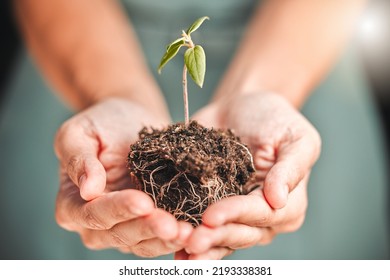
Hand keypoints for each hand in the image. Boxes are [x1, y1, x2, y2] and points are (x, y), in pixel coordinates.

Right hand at [54, 97, 192, 256]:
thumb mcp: (80, 132)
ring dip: (165, 239)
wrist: (130, 121)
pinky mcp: (148, 224)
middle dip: (147, 229)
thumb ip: (78, 158)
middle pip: (119, 233)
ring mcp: (124, 226)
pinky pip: (160, 237)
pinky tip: (194, 230)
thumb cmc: (102, 123)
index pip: (93, 213)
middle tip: (172, 226)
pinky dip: (176, 236)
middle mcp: (96, 223)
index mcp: (72, 203)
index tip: (142, 201)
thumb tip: (87, 190)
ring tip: (188, 232)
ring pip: (142, 242)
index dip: (117, 209)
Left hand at [181, 92, 320, 258]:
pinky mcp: (213, 208)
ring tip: (179, 248)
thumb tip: (279, 200)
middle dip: (215, 237)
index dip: (235, 215)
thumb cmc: (275, 119)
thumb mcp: (296, 138)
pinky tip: (173, 247)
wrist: (243, 107)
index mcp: (288, 204)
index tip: (211, 216)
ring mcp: (237, 216)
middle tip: (191, 241)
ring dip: (201, 245)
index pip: (261, 213)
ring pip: (221, 238)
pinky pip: (203, 228)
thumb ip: (291, 168)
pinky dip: (188, 238)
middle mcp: (263, 217)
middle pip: (240, 233)